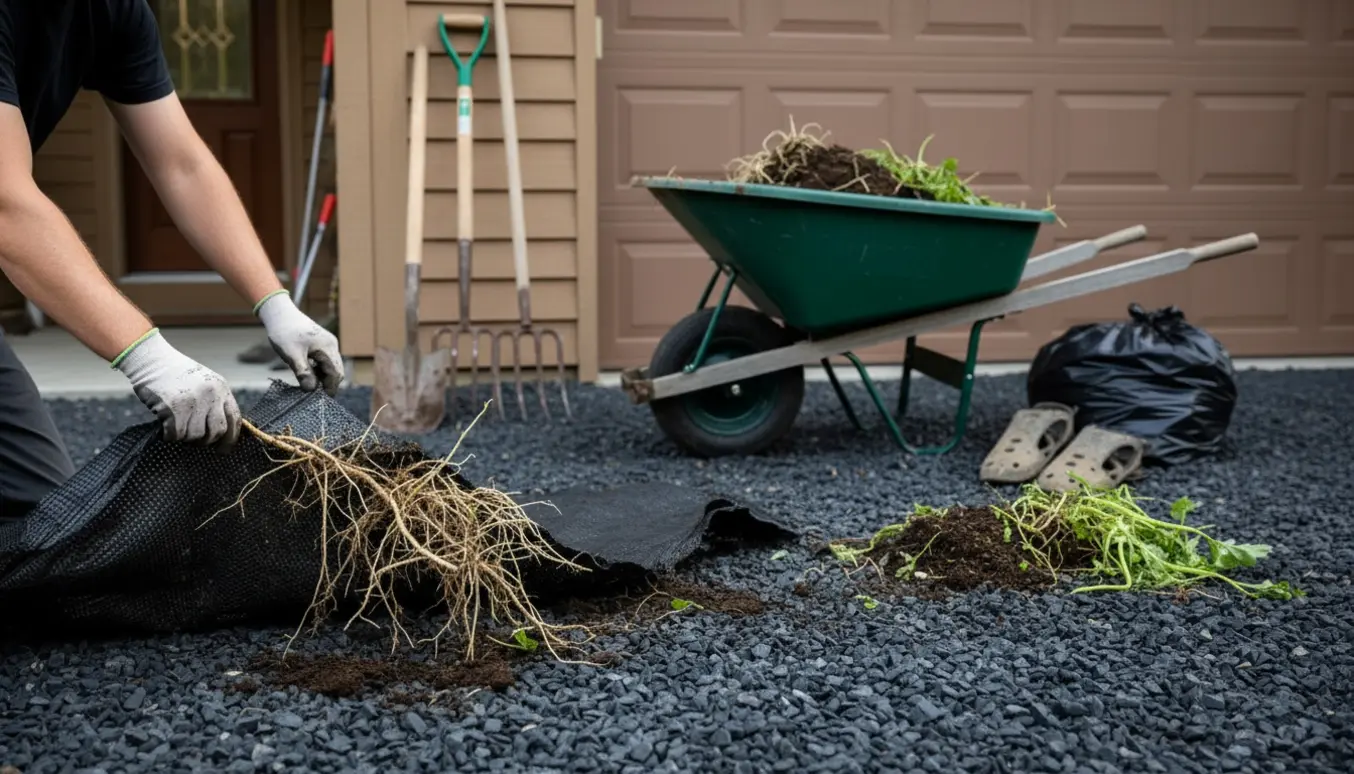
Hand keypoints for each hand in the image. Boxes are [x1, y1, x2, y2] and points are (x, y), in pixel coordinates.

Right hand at [114, 329, 241, 447]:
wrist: (152, 359)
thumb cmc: (176, 374)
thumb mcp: (204, 382)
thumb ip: (215, 402)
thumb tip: (221, 431)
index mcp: (221, 388)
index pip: (235, 418)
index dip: (231, 437)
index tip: (224, 449)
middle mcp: (211, 395)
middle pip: (217, 431)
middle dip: (207, 440)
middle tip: (195, 440)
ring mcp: (193, 402)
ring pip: (196, 435)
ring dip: (185, 437)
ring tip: (177, 425)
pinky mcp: (174, 408)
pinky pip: (176, 434)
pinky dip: (170, 435)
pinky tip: (165, 427)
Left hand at [255, 291, 342, 395]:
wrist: (279, 313)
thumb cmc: (284, 332)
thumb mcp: (292, 354)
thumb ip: (303, 372)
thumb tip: (311, 390)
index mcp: (328, 347)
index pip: (336, 373)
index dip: (330, 388)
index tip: (320, 399)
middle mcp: (332, 345)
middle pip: (336, 370)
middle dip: (327, 384)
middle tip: (314, 395)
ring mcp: (328, 343)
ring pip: (331, 366)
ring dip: (323, 377)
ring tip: (309, 385)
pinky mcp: (322, 343)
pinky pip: (326, 360)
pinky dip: (320, 369)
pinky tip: (308, 373)